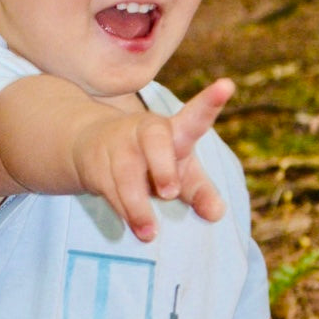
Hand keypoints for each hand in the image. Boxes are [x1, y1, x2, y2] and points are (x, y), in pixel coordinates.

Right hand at [70, 77, 234, 240]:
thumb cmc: (150, 161)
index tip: (227, 85)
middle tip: (170, 193)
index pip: (195, 116)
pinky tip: (136, 228)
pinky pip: (110, 189)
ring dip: (138, 205)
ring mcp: (118, 145)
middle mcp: (146, 131)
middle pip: (156, 141)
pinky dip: (124, 211)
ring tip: (150, 233)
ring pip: (128, 173)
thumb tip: (217, 213)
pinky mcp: (96, 164)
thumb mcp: (179, 172)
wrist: (91, 146)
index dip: (210, 102)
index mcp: (173, 130)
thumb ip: (200, 192)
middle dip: (163, 166)